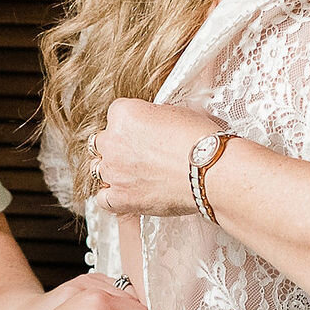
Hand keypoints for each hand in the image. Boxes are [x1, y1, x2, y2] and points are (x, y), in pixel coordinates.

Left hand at [95, 99, 216, 217]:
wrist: (210, 171)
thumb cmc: (201, 140)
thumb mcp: (176, 112)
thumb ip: (154, 116)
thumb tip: (153, 121)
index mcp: (123, 113)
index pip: (115, 115)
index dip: (131, 125)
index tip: (144, 133)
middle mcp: (112, 141)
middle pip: (103, 142)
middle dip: (118, 147)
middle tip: (141, 155)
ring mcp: (113, 171)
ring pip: (99, 169)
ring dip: (114, 171)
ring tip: (136, 175)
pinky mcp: (119, 198)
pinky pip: (102, 198)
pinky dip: (111, 197)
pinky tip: (127, 194)